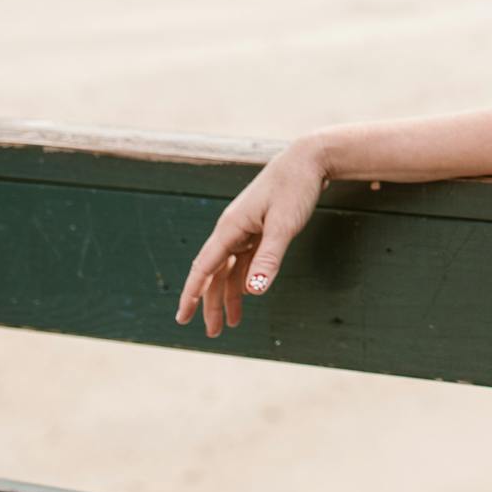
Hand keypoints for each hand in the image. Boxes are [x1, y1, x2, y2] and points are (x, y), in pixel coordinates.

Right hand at [173, 139, 329, 337]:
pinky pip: (244, 260)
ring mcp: (245, 228)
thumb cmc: (295, 187)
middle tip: (212, 333)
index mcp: (231, 228)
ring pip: (229, 269)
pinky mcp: (259, 227)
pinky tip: (245, 295)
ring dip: (228, 295)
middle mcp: (232, 229)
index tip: (182, 318)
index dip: (192, 294)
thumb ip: (268, 258)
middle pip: (214, 273)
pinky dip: (243, 279)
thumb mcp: (284, 225)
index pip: (203, 268)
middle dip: (210, 303)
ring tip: (230, 323)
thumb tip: (252, 292)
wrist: (308, 158)